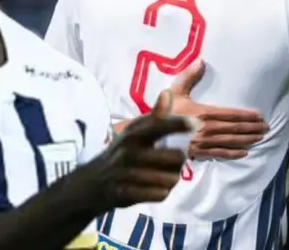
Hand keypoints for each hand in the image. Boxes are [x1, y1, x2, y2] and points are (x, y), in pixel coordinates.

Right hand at [81, 90, 192, 207]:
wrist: (92, 183)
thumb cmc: (122, 153)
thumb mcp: (135, 133)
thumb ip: (156, 118)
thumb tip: (167, 93)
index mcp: (133, 134)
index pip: (158, 126)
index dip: (177, 124)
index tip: (196, 123)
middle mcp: (129, 152)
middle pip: (175, 157)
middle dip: (179, 161)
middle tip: (172, 162)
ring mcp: (126, 174)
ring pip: (170, 178)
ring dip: (171, 179)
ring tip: (162, 176)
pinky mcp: (125, 193)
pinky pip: (159, 195)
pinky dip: (161, 193)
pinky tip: (153, 189)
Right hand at [166, 60, 268, 158]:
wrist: (149, 135)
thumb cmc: (163, 112)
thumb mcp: (174, 91)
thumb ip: (189, 76)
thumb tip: (200, 60)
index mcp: (203, 113)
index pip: (230, 114)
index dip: (246, 115)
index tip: (259, 116)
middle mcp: (206, 129)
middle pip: (234, 128)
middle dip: (252, 128)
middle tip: (266, 128)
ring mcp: (203, 142)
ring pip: (230, 141)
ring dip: (247, 139)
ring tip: (260, 137)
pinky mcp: (198, 153)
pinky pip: (219, 154)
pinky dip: (233, 153)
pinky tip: (245, 152)